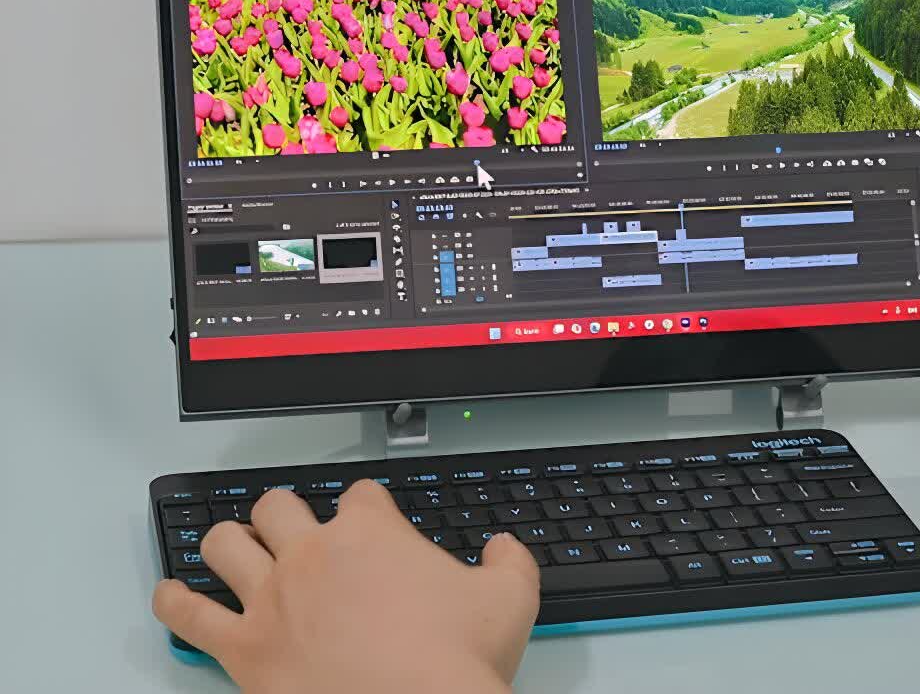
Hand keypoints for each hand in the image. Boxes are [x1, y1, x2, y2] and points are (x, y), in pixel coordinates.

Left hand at [153, 481, 539, 692]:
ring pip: (224, 543)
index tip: (371, 519)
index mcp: (370, 532)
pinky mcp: (244, 650)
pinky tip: (169, 595)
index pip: (360, 495)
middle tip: (293, 528)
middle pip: (278, 505)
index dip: (367, 505)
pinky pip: (188, 616)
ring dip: (228, 540)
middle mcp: (312, 555)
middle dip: (285, 512)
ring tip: (230, 546)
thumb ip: (510, 561)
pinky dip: (173, 602)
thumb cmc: (456, 664)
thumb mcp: (510, 599)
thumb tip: (506, 549)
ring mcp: (272, 599)